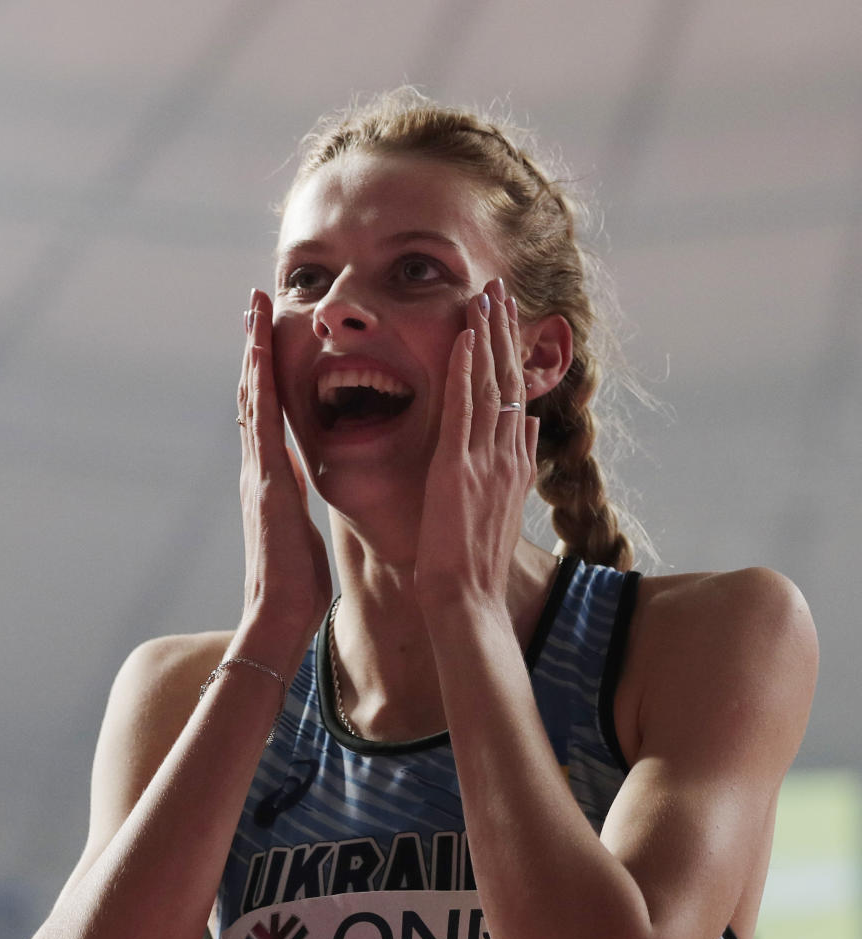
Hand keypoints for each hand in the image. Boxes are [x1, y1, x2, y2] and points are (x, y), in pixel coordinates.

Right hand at [237, 290, 331, 642]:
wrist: (279, 617)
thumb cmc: (296, 587)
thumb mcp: (300, 531)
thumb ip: (295, 503)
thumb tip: (300, 484)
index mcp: (270, 480)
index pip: (267, 414)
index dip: (266, 373)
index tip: (269, 334)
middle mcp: (257, 470)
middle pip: (252, 396)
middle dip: (253, 348)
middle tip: (254, 303)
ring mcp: (256, 474)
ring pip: (251, 399)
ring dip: (252, 352)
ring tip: (253, 309)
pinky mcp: (264, 483)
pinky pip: (261, 423)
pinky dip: (258, 385)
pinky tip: (260, 353)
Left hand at [415, 277, 539, 610]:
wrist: (468, 598)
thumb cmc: (477, 566)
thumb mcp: (505, 510)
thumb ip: (517, 466)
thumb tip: (530, 426)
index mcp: (517, 465)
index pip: (517, 399)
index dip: (514, 358)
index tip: (510, 323)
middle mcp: (509, 455)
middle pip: (510, 381)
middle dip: (505, 332)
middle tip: (500, 290)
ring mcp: (486, 459)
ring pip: (490, 385)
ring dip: (488, 337)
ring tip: (485, 296)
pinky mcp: (458, 467)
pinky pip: (464, 407)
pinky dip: (464, 369)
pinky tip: (465, 336)